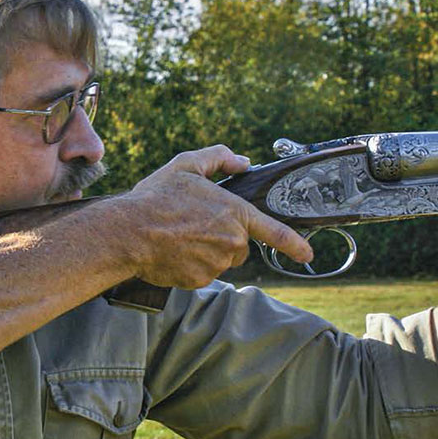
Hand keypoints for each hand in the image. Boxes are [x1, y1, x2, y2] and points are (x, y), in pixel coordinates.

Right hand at [122, 145, 313, 287]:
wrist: (129, 231)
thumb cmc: (158, 197)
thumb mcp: (188, 164)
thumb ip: (219, 157)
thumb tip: (242, 162)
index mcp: (234, 213)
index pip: (275, 232)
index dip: (295, 244)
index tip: (307, 254)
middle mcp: (231, 242)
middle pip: (240, 244)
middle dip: (225, 235)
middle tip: (196, 221)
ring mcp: (216, 264)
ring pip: (222, 258)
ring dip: (208, 249)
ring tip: (181, 234)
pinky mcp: (199, 281)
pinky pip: (204, 272)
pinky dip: (193, 262)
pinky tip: (175, 249)